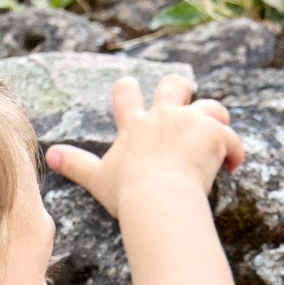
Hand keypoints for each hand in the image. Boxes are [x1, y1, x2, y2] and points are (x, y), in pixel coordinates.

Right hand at [44, 73, 243, 222]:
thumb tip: (49, 154)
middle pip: (173, 85)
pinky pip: (230, 137)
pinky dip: (234, 151)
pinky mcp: (213, 134)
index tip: (132, 90)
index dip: (129, 90)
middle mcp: (163, 116)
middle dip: (179, 91)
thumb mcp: (97, 178)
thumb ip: (75, 164)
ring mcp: (190, 122)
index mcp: (135, 125)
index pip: (127, 94)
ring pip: (209, 105)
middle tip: (185, 109)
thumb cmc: (127, 193)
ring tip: (219, 134)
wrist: (158, 199)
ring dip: (215, 117)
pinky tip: (234, 165)